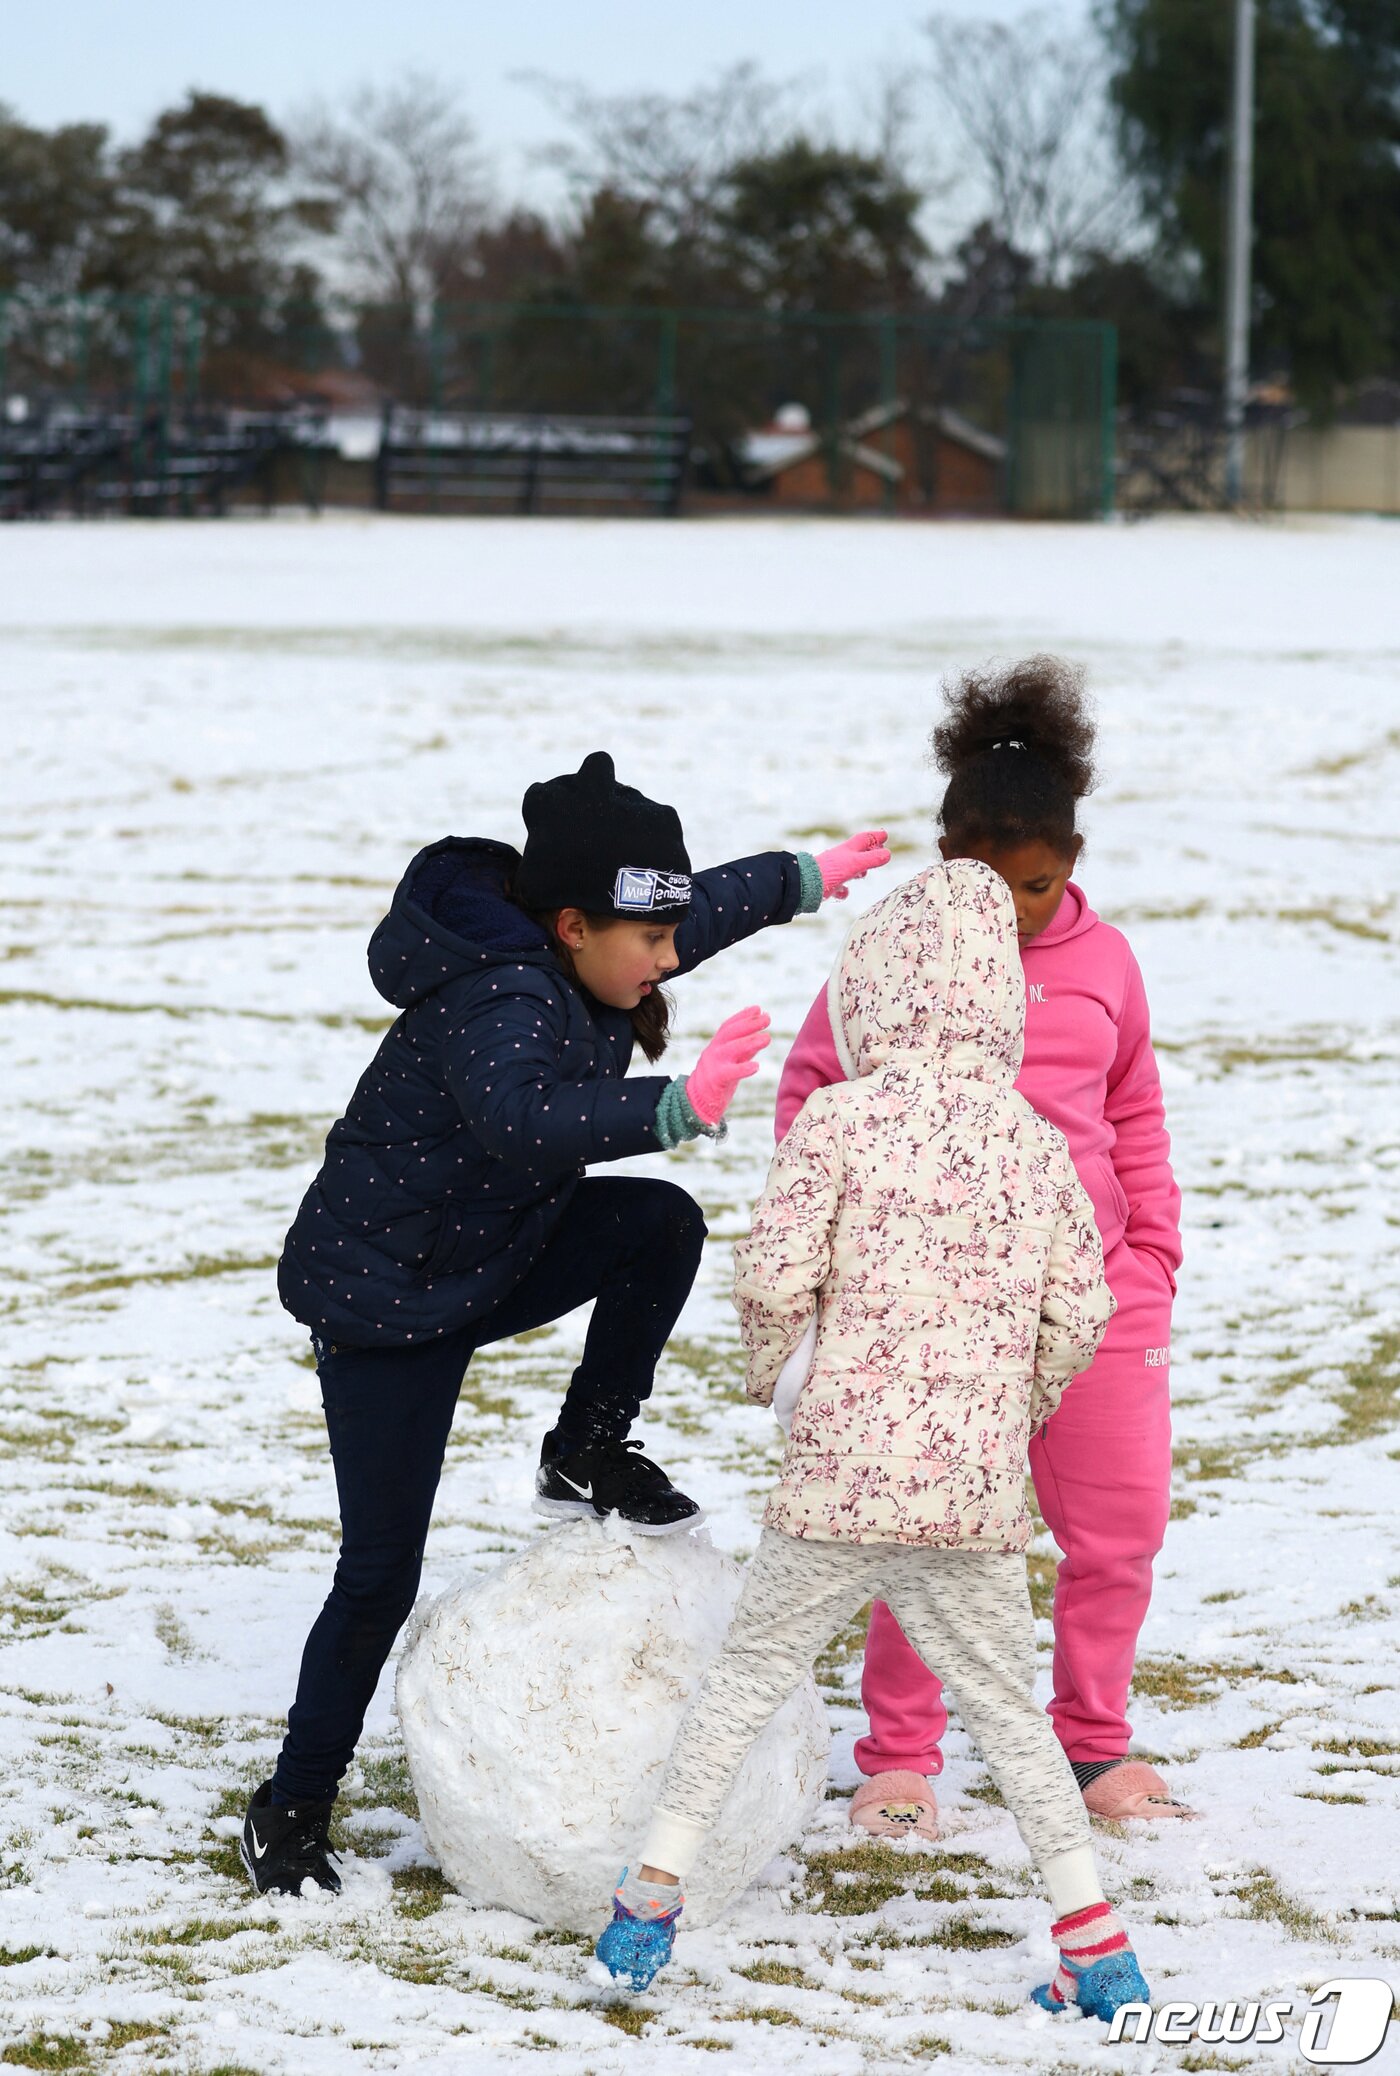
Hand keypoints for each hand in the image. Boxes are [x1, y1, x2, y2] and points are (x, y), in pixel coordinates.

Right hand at [685, 1006, 770, 1125]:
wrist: (696, 1102)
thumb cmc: (717, 1080)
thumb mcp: (730, 1060)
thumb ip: (743, 1048)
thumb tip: (759, 1032)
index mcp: (716, 1045)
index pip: (728, 1026)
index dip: (742, 1016)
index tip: (757, 1008)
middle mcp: (714, 1051)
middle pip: (730, 1033)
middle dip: (749, 1024)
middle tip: (767, 1018)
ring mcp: (713, 1064)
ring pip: (731, 1049)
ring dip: (750, 1042)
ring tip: (767, 1038)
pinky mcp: (715, 1080)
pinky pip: (730, 1073)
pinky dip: (743, 1069)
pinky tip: (756, 1066)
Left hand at [816, 829, 890, 899]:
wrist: (804, 884)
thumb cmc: (830, 871)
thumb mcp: (855, 864)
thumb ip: (871, 859)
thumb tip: (888, 854)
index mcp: (848, 850)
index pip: (864, 839)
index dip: (875, 837)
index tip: (885, 835)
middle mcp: (840, 858)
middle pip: (858, 852)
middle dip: (869, 852)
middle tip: (878, 851)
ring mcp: (833, 871)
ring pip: (848, 869)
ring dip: (857, 870)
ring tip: (863, 874)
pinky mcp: (827, 885)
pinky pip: (838, 887)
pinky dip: (843, 890)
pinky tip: (843, 893)